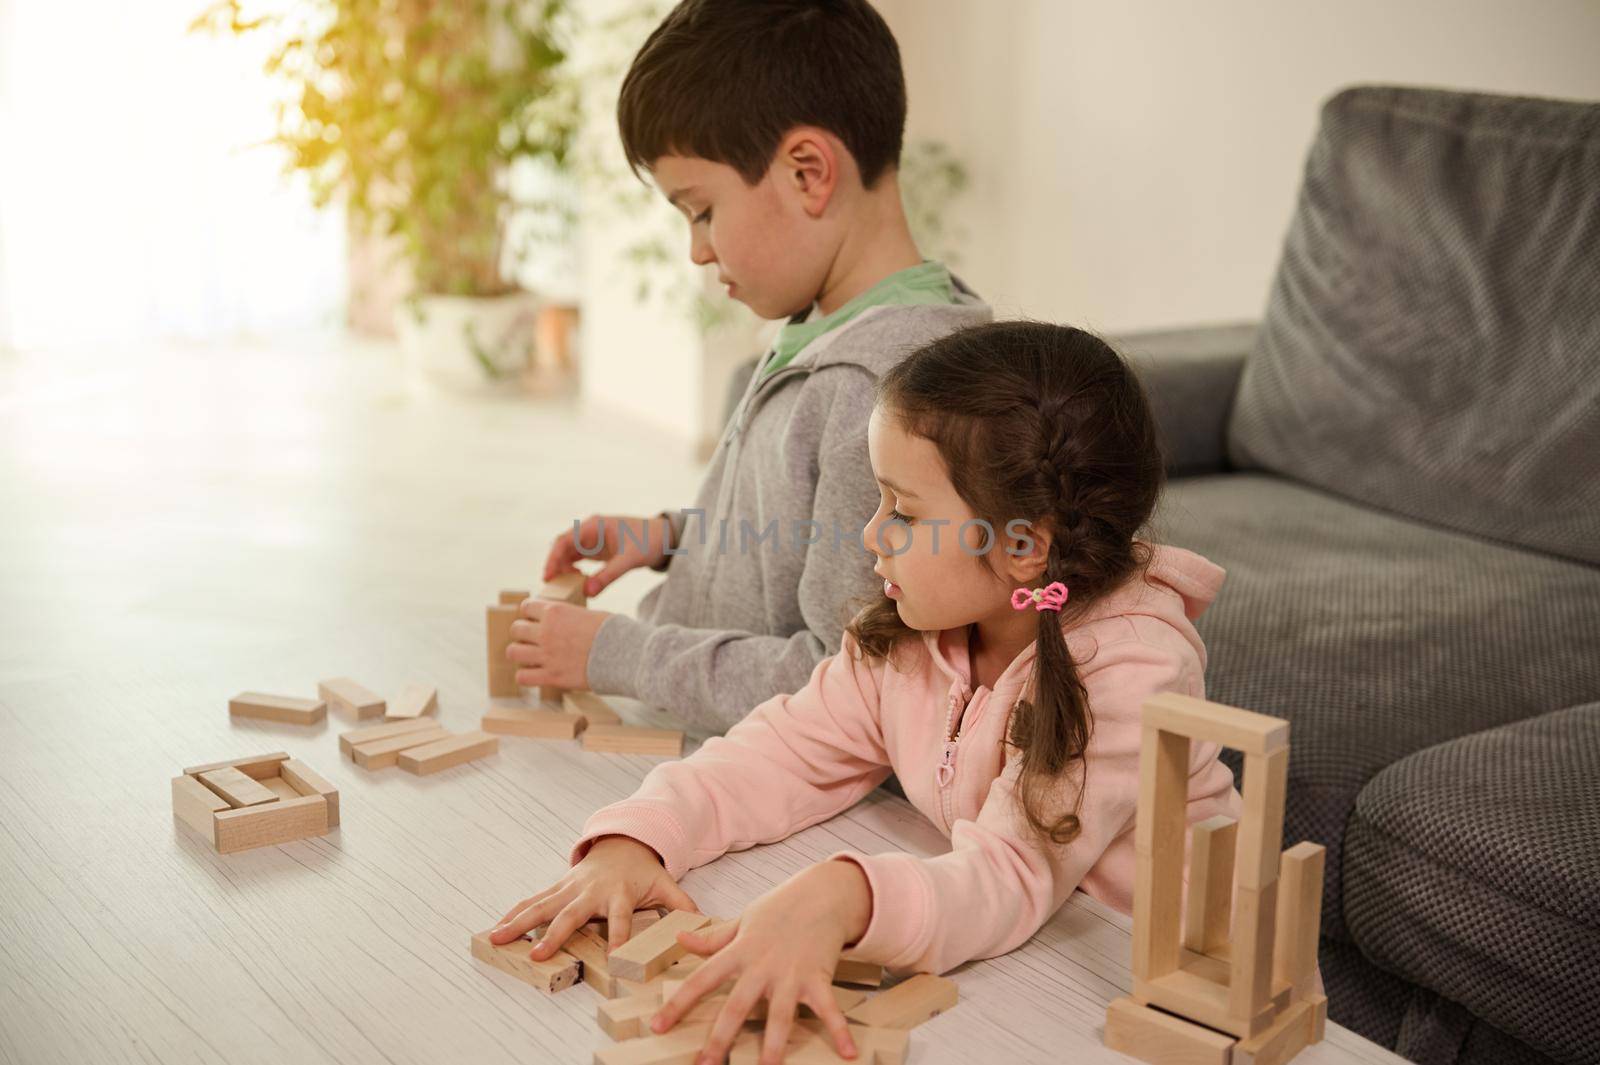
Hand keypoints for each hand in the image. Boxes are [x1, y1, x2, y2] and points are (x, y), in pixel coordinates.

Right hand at [489, 836, 697, 958]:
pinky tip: (495, 928)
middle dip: (555, 934)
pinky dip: (514, 913)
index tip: (614, 959)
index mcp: (620, 893)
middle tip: (538, 955)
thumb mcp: (666, 884)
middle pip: (572, 914)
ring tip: (497, 938)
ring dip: (520, 922)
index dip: (619, 937)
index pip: (621, 919)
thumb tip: (705, 924)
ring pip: (543, 905)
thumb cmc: (644, 870)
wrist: (623, 841)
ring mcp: (572, 887)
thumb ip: (682, 905)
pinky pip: (533, 900)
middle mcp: (592, 891)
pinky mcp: (559, 886)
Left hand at [508, 600, 609, 690]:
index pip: (526, 607)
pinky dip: (526, 676)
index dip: (530, 613)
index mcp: (555, 612)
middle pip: (516, 629)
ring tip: (530, 657)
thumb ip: (569, 616)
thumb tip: (564, 620)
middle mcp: (546, 632)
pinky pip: (522, 677)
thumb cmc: (613, 633)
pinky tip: (535, 674)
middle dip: (523, 633)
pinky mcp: (551, 676)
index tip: (536, 619)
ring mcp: (546, 655)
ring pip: (513, 652)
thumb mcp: (589, 614)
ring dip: (520, 653)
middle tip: (533, 639)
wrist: (624, 656)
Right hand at [545, 514, 671, 597]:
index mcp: (594, 526)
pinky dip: (573, 570)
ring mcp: (592, 539)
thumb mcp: (629, 560)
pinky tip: (576, 582)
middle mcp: (589, 530)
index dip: (553, 558)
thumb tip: (587, 592)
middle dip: (555, 566)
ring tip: (563, 588)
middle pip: (562, 547)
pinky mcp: (597, 549)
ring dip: (563, 569)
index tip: (548, 576)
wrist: (664, 538)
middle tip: (552, 587)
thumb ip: (608, 576)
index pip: (564, 540)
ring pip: (568, 554)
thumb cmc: (648, 542)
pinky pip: (578, 558)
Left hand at [651, 860, 872, 1064]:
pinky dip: (840, 1031)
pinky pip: (829, 1009)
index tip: (658, 1026)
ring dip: (773, 1046)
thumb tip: (680, 938)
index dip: (678, 1004)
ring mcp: (791, 974)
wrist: (823, 892)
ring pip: (779, 1015)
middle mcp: (762, 966)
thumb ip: (713, 938)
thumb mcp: (743, 920)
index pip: (701, 980)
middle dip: (720, 1038)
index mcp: (739, 952)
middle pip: (736, 1006)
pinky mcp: (818, 978)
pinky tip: (849, 1053)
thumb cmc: (781, 908)